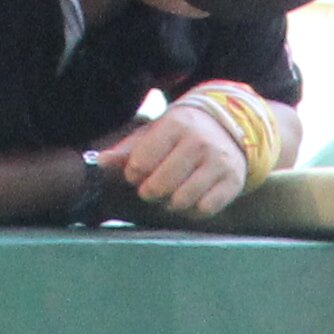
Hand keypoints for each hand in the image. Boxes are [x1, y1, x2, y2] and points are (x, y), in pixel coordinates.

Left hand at [90, 98, 256, 219]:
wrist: (228, 128)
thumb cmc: (181, 134)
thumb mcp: (155, 133)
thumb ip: (127, 149)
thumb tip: (100, 161)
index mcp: (175, 124)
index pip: (141, 163)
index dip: (133, 174)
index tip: (137, 173)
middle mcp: (199, 141)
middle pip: (160, 185)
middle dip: (150, 192)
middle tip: (152, 189)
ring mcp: (218, 161)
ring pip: (182, 201)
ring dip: (171, 204)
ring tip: (171, 194)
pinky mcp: (233, 180)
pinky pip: (204, 209)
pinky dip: (193, 210)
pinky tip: (191, 198)